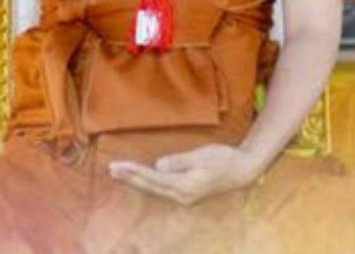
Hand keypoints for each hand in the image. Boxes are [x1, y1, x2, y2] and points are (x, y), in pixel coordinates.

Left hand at [109, 144, 259, 205]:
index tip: (118, 166)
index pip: (153, 179)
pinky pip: (161, 190)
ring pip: (154, 190)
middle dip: (130, 178)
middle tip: (111, 169)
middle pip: (150, 187)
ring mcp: (184, 197)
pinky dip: (147, 183)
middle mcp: (182, 196)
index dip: (134, 172)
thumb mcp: (202, 156)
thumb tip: (158, 166)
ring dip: (136, 181)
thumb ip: (180, 162)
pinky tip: (139, 179)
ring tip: (119, 174)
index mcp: (185, 187)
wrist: (243, 170)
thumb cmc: (224, 159)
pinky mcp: (186, 193)